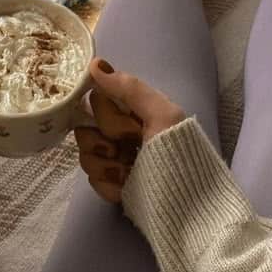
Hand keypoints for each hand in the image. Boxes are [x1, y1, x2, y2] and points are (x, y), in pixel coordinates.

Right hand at [74, 58, 185, 203]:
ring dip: (107, 164)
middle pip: (84, 127)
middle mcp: (120, 132)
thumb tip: (95, 64)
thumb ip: (129, 88)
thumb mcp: (162, 114)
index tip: (125, 123)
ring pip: (84, 153)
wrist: (186, 206)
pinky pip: (91, 179)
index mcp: (133, 111)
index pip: (95, 100)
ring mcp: (114, 159)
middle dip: (106, 139)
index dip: (104, 112)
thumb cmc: (179, 154)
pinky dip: (109, 184)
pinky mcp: (110, 184)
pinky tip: (126, 185)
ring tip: (128, 170)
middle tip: (130, 147)